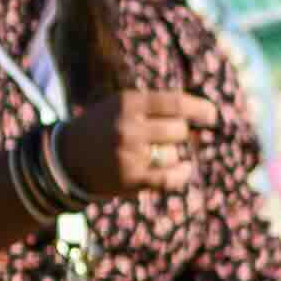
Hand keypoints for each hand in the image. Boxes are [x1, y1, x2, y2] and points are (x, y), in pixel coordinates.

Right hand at [58, 82, 229, 202]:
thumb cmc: (104, 126)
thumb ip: (157, 107)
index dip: (199, 109)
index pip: (175, 103)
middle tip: (167, 136)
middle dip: (179, 133)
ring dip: (172, 154)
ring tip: (152, 152)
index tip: (213, 115)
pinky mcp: (130, 178)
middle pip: (179, 130)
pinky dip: (182, 174)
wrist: (67, 156)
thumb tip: (204, 115)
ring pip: (174, 154)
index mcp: (127, 103)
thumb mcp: (123, 105)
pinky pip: (170, 178)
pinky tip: (185, 169)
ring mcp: (129, 154)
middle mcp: (128, 127)